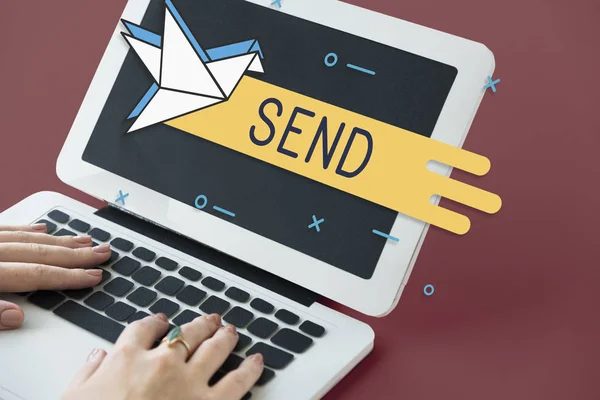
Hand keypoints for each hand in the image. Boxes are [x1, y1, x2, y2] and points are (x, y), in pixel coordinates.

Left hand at [0, 224, 111, 329]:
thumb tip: (16, 316)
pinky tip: (43, 229)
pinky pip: (7, 229)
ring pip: (28, 239)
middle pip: (40, 253)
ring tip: (84, 241)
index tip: (93, 276)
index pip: (37, 274)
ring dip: (59, 241)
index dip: (68, 276)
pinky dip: (28, 230)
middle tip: (101, 253)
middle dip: (76, 255)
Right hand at [63, 313, 263, 399]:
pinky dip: (250, 369)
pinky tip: (257, 361)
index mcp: (127, 358)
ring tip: (231, 331)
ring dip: (225, 337)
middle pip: (186, 333)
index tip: (162, 321)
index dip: (156, 322)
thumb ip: (87, 374)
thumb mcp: (73, 398)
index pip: (144, 329)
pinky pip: (237, 382)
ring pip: (214, 348)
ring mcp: (189, 382)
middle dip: (201, 324)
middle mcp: (162, 363)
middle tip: (210, 320)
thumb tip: (97, 357)